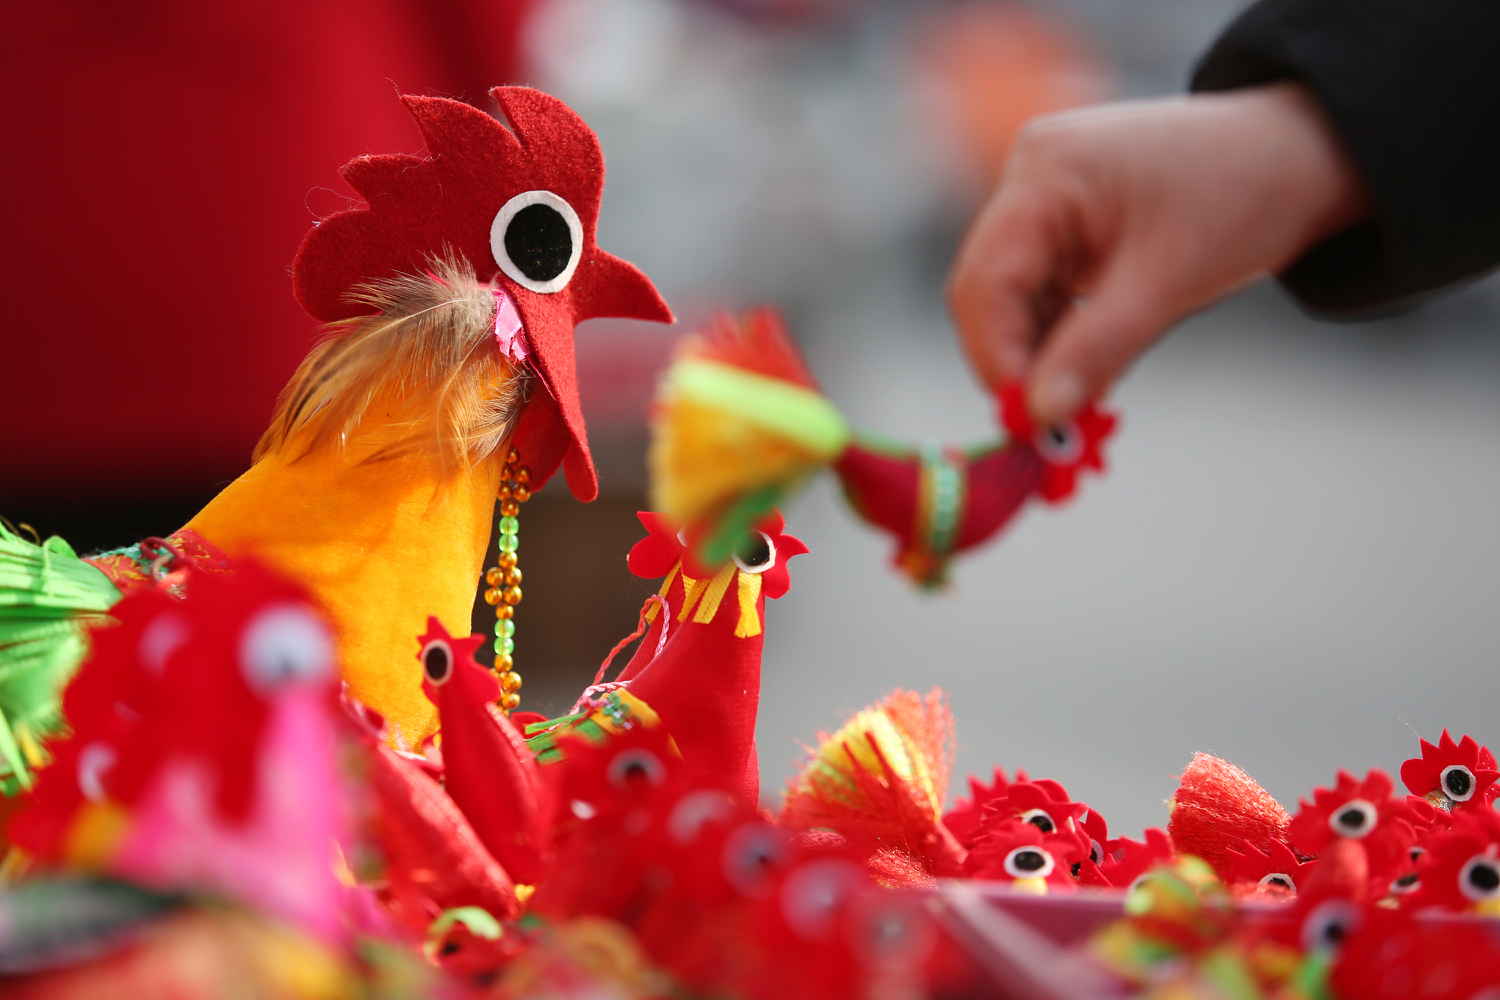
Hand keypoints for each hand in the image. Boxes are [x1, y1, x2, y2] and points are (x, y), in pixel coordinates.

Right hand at [947, 84, 1369, 424]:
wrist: (1294, 155)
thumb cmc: (1240, 193)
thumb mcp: (1167, 280)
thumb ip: (1096, 348)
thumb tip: (1042, 412)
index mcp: (1048, 173)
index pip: (985, 279)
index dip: (996, 354)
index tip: (1028, 417)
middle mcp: (1030, 178)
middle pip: (986, 289)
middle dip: (1012, 358)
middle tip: (1048, 421)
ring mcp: (1043, 199)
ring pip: (1008, 297)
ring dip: (1035, 353)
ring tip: (1077, 397)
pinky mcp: (1061, 223)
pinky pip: (1037, 291)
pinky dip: (1055, 335)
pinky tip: (1085, 363)